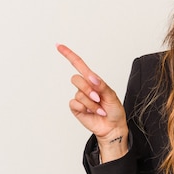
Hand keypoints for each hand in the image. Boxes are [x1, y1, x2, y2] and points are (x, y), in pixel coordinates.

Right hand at [56, 44, 127, 161]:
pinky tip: (93, 112)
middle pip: (76, 79)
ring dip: (91, 103)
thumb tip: (92, 78)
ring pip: (79, 93)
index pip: (79, 64)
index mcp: (94, 80)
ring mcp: (80, 97)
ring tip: (99, 108)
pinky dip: (86, 108)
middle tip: (98, 98)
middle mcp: (85, 87)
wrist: (112, 127)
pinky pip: (75, 103)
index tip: (58, 46)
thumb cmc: (114, 110)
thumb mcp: (112, 96)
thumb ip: (102, 86)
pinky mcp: (76, 108)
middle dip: (88, 89)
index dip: (69, 55)